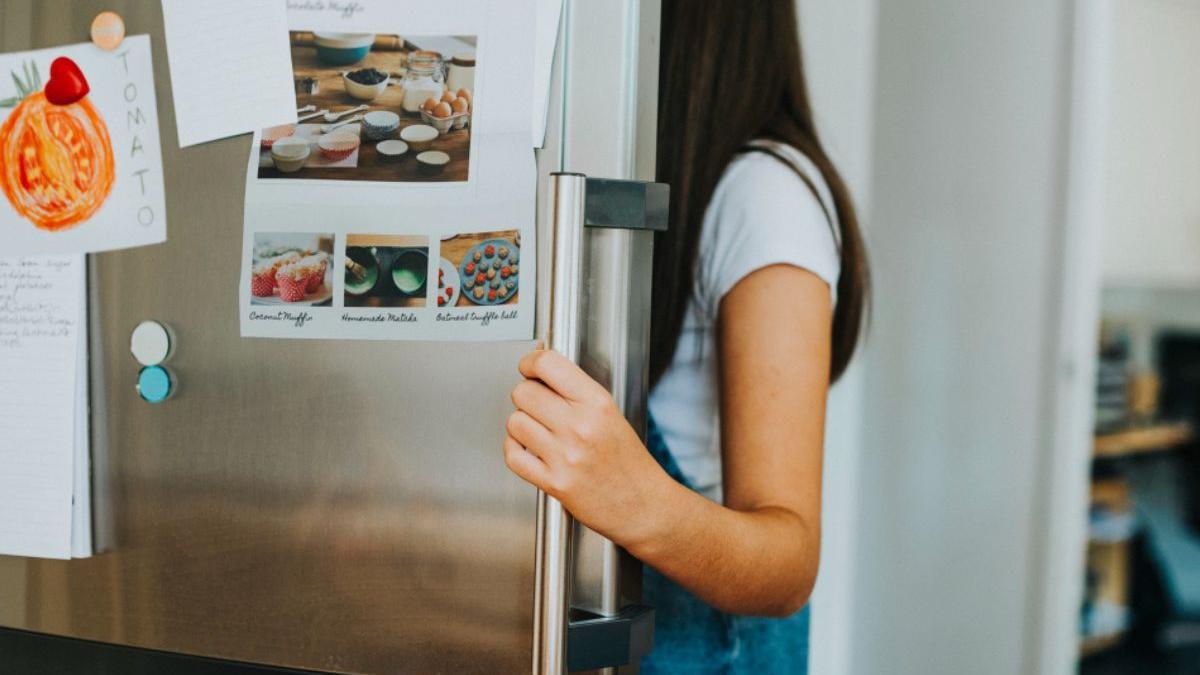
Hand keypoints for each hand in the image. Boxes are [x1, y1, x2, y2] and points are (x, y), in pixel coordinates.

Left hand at [505, 349, 674, 549]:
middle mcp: (580, 426)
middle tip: (536, 404)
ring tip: (537, 430)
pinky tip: (528, 449)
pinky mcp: (554, 483)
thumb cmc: (629, 462)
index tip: (529, 367)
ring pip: (515, 422)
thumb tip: (540, 370)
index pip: (548, 365)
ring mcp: (565, 455)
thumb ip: (577, 393)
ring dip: (521, 424)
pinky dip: (514, 450)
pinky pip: (513, 455)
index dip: (530, 362)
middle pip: (524, 392)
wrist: (643, 505)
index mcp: (597, 404)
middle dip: (526, 396)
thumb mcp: (611, 414)